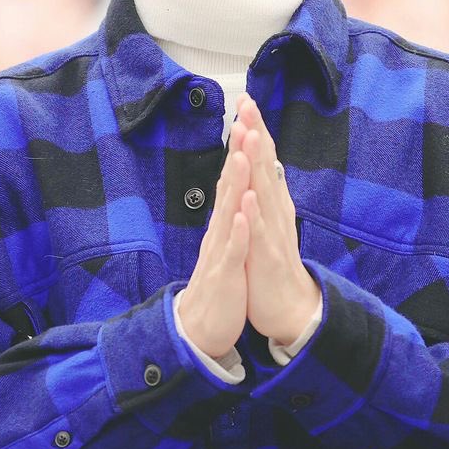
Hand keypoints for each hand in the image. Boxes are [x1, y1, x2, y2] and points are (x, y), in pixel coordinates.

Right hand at [176, 119, 251, 358]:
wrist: (200, 329)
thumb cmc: (219, 284)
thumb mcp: (227, 244)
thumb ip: (231, 215)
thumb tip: (238, 187)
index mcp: (224, 223)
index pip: (232, 180)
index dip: (239, 150)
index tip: (247, 119)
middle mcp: (219, 230)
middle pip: (228, 187)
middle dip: (236, 154)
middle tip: (242, 121)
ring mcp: (220, 250)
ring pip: (229, 212)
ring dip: (235, 185)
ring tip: (241, 156)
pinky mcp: (225, 273)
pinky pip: (233, 250)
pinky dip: (239, 230)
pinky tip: (244, 212)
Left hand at [232, 93, 321, 344]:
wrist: (290, 308)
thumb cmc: (273, 263)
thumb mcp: (268, 222)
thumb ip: (266, 193)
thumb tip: (262, 164)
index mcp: (273, 202)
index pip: (264, 160)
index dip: (256, 130)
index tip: (246, 102)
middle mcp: (276, 210)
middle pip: (266, 166)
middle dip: (257, 134)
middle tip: (249, 104)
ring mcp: (274, 232)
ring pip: (265, 192)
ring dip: (258, 164)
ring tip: (251, 136)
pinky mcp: (268, 256)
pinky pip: (260, 232)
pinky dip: (255, 213)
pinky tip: (250, 195)